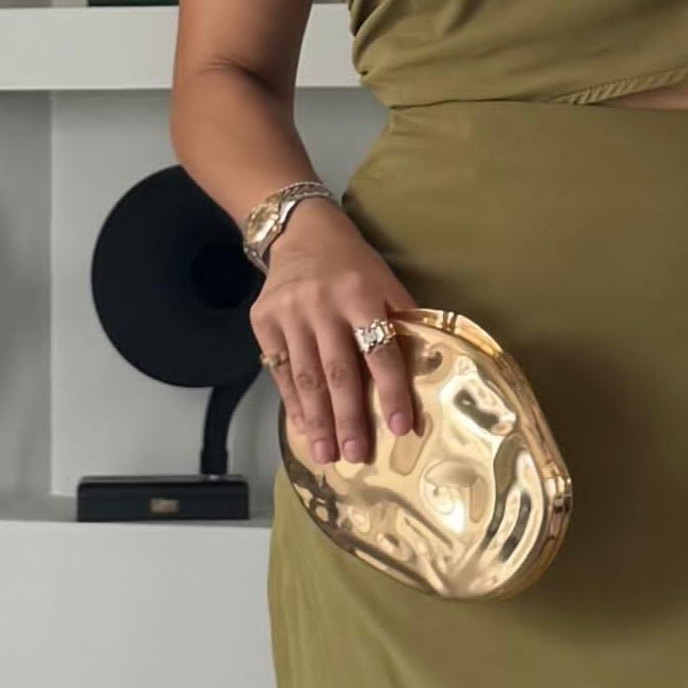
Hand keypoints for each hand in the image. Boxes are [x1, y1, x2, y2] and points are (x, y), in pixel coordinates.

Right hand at [254, 208, 425, 465]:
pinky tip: (303, 426)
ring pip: (305, 376)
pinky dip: (292, 401)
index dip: (393, 391)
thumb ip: (401, 322)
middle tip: (358, 455)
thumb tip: (424, 373)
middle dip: (349, 418)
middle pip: (338, 371)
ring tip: (327, 454)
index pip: (380, 351)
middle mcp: (321, 304)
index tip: (403, 427)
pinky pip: (279, 370)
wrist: (299, 233)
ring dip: (317, 420)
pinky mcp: (263, 320)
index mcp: (360, 293)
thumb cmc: (352, 265)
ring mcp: (288, 313)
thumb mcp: (384, 282)